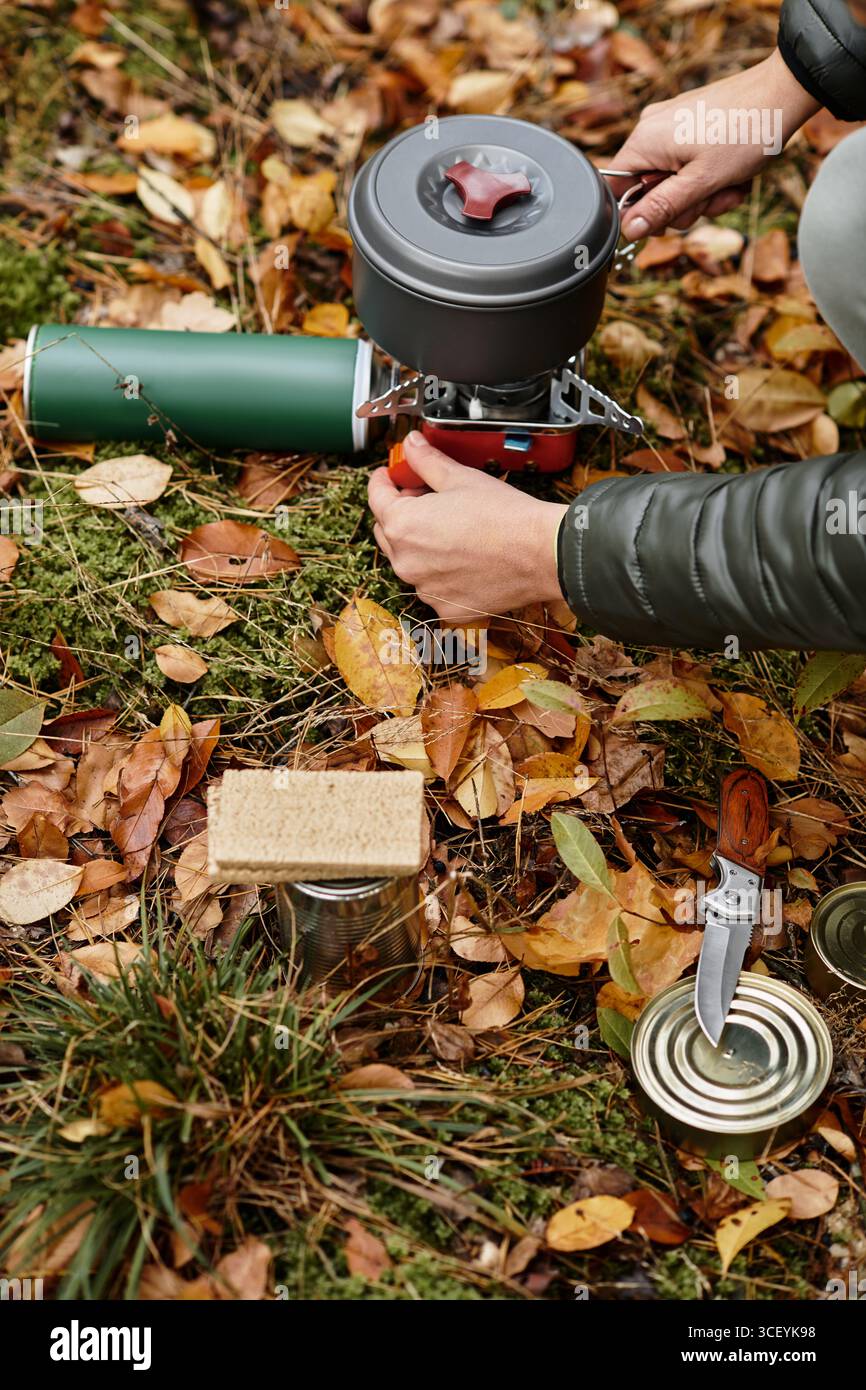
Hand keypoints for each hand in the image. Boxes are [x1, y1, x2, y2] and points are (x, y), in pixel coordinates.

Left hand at [367, 432, 567, 623]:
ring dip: (421, 546)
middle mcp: (406, 562)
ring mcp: (425, 589)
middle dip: (402, 513)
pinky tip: (465, 559)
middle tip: (427, 500)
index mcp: (402, 525)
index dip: (383, 481)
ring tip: (452, 531)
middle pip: (389, 532)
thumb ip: (427, 461)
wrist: (541, 553)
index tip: (390, 475)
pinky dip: (442, 574)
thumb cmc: (503, 515)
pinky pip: (434, 587)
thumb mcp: (460, 478)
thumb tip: (411, 444)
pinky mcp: (446, 609)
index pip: (376, 498)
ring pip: (411, 562)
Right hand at [609, 48, 819, 238]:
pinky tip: (733, 173)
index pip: (616, 191)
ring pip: (672, 182)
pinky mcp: (691, 124)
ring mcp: (671, 125)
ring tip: (730, 185)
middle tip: (711, 199)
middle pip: (648, 190)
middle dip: (681, 205)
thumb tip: (628, 231)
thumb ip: (661, 209)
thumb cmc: (745, 133)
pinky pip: (688, 164)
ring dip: (702, 194)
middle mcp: (651, 130)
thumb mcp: (701, 182)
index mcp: (644, 141)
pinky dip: (709, 176)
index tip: (665, 223)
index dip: (637, 214)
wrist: (784, 92)